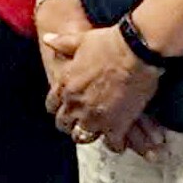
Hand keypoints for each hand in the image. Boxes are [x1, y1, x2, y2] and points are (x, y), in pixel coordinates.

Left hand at [45, 20, 162, 151]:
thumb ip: (62, 43)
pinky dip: (115, 143)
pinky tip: (119, 140)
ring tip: (98, 132)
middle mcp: (76, 105)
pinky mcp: (117, 125)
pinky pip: (112, 143)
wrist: (135, 50)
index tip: (64, 109)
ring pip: (84, 136)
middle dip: (71, 123)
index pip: (52, 105)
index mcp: (65, 86)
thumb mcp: (80, 40)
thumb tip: (47, 39)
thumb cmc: (108, 43)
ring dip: (91, 133)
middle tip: (80, 123)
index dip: (58, 107)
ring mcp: (95, 117)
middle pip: (64, 124)